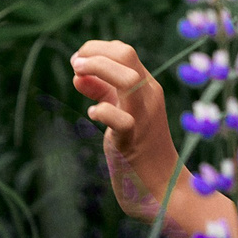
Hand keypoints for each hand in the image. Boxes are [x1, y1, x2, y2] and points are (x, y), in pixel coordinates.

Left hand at [69, 39, 181, 227]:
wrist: (162, 187)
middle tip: (75, 65)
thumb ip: (103, 93)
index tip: (78, 61)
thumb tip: (78, 74)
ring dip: (98, 71)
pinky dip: (102, 112)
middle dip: (94, 53)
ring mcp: (143, 118)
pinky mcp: (134, 141)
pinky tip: (92, 115)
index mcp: (147, 87)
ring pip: (128, 80)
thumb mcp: (121, 113)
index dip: (97, 49)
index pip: (124, 51)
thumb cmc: (140, 148)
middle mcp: (149, 97)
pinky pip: (121, 120)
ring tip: (78, 77)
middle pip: (126, 56)